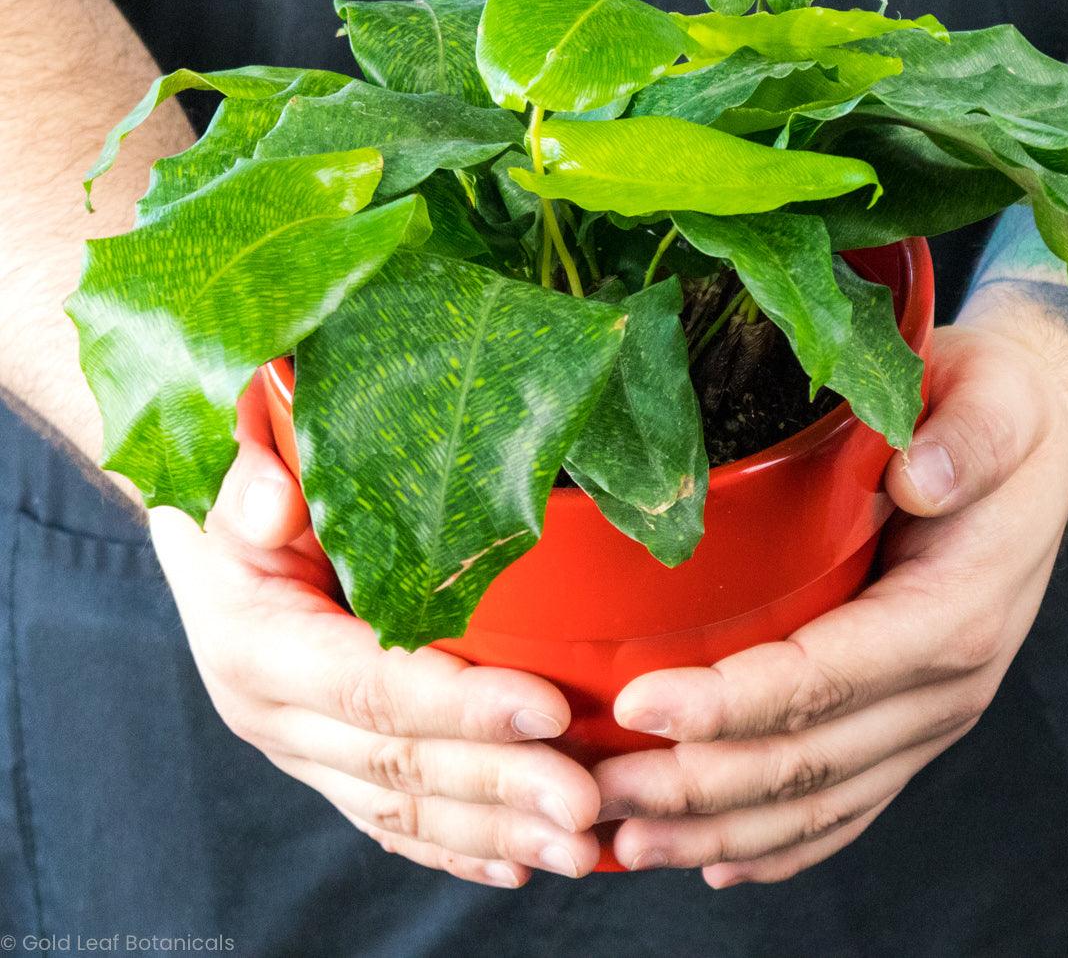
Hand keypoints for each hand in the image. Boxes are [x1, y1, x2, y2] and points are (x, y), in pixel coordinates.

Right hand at [150, 380, 601, 886]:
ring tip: (578, 847)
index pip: (373, 687)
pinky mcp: (327, 766)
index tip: (549, 711)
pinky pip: (391, 820)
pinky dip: (454, 847)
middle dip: (499, 784)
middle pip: (400, 763)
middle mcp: (277, 718)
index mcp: (259, 647)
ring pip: (403, 807)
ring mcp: (302, 752)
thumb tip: (276, 505)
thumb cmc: (240, 502)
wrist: (209, 551)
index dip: (461, 705)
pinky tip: (516, 863)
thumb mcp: (234, 479)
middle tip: (584, 803)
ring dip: (493, 832)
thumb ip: (251, 486)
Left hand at [593, 313, 1067, 885]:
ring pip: (819, 800)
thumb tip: (922, 478)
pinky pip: (850, 802)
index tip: (639, 703)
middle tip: (595, 790)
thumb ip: (971, 438)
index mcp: (953, 611)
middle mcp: (946, 683)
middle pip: (808, 758)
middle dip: (696, 782)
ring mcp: (930, 713)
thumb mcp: (997, 399)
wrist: (1040, 451)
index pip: (826, 675)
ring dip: (720, 827)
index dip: (730, 700)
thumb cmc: (1000, 414)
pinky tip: (719, 856)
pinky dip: (783, 841)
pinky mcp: (912, 720)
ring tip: (629, 841)